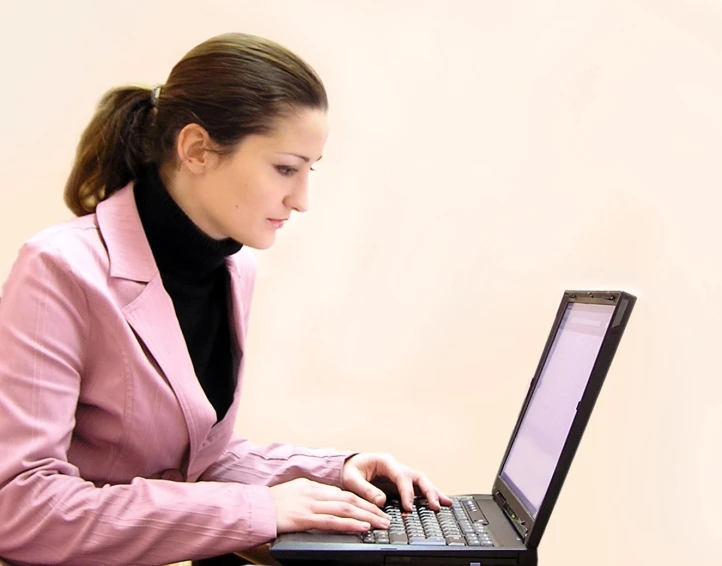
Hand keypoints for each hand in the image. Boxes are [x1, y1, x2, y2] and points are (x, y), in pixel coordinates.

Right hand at [269, 477, 390, 533]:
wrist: (251, 509)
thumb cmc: (269, 505)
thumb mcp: (293, 494)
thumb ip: (310, 497)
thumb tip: (328, 505)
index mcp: (311, 485)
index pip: (343, 492)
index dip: (362, 501)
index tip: (375, 508)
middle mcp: (313, 492)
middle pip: (349, 499)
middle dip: (371, 508)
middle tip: (386, 517)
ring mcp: (309, 504)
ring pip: (345, 509)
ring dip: (367, 516)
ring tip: (381, 524)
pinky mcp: (304, 518)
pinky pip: (332, 521)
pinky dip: (350, 524)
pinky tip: (362, 527)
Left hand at [341, 452, 452, 511]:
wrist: (347, 466)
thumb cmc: (349, 470)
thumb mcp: (351, 479)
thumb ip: (365, 489)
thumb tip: (381, 501)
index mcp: (385, 462)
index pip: (401, 476)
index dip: (407, 492)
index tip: (409, 507)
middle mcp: (396, 467)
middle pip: (417, 477)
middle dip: (428, 491)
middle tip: (436, 505)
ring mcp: (400, 474)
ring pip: (421, 482)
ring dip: (433, 493)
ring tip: (446, 504)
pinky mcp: (400, 484)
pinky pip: (417, 489)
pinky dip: (427, 496)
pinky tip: (438, 503)